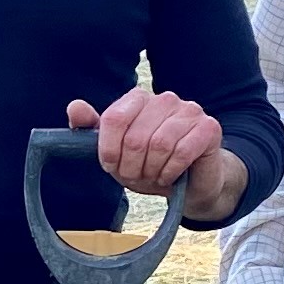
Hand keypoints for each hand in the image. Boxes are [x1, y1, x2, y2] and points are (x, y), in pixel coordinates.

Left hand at [66, 88, 233, 211]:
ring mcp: (189, 110)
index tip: (113, 166)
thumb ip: (92, 129)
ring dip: (152, 170)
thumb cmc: (150, 165)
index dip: (110, 151)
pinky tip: (171, 175)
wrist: (191, 184)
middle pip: (135, 137)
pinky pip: (182, 152)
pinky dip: (171, 171)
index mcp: (138, 99)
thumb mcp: (115, 152)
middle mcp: (164, 99)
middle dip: (132, 167)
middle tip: (138, 176)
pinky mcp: (209, 127)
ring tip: (155, 176)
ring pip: (159, 144)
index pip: (114, 119)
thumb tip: (75, 106)